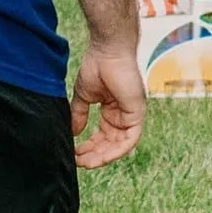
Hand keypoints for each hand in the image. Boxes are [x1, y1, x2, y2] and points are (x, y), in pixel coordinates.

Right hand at [70, 45, 145, 169]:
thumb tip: (73, 133)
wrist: (108, 49)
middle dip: (94, 155)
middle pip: (111, 144)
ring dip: (103, 157)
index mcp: (112, 109)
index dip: (90, 148)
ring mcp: (132, 113)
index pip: (103, 136)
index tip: (74, 154)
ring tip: (86, 163)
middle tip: (78, 162)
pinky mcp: (137, 112)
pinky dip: (116, 151)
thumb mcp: (84, 94)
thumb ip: (79, 114)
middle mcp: (123, 114)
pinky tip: (100, 156)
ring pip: (120, 146)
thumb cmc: (98, 64)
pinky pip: (130, 140)